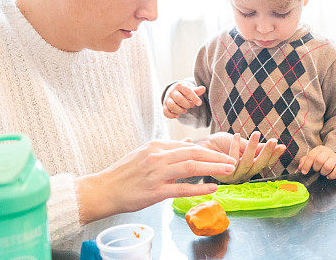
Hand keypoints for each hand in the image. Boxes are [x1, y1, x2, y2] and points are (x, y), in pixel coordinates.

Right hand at [74, 140, 236, 223]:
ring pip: (191, 167)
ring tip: (228, 171)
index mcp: (156, 146)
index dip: (207, 151)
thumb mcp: (145, 154)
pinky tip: (212, 188)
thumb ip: (167, 149)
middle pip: (193, 153)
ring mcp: (156, 173)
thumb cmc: (124, 174)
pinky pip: (182, 188)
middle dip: (215, 157)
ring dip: (213, 168)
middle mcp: (157, 156)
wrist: (104, 190)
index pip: (187, 146)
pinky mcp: (155, 191)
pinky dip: (199, 188)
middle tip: (231, 161)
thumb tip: (187, 143)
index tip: (220, 155)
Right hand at [163, 81, 205, 118]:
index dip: (194, 98)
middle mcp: (172, 92)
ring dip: (179, 110)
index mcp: (180, 86)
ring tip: (185, 111)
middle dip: (187, 105)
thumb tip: (203, 89)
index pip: (187, 91)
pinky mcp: (164, 105)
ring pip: (171, 106)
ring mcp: (167, 99)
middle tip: (192, 105)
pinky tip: (177, 115)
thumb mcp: (191, 88)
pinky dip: (171, 115)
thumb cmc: (185, 90)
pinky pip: (165, 112)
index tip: (200, 103)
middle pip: (179, 99)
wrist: (174, 90)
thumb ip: (197, 90)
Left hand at [199, 131, 285, 183]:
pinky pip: (232, 162)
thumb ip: (258, 147)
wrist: (201, 144)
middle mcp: (243, 174)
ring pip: (247, 163)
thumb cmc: (221, 144)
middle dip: (267, 153)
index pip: (265, 162)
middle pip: (258, 166)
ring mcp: (233, 176)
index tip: (282, 146)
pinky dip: (235, 148)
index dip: (274, 155)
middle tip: (274, 141)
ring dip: (252, 148)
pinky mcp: (222, 174)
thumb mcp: (243, 143)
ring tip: (256, 133)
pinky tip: (236, 136)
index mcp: (249, 167)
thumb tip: (278, 145)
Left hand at [298, 146, 335, 178]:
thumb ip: (304, 161)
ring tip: (323, 172)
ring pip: (328, 166)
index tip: (304, 172)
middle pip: (319, 160)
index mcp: (319, 149)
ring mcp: (335, 158)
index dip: (306, 165)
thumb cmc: (322, 157)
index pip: (311, 156)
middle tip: (316, 170)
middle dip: (316, 168)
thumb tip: (300, 167)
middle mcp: (327, 152)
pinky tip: (328, 176)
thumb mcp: (312, 157)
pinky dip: (331, 176)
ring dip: (323, 172)